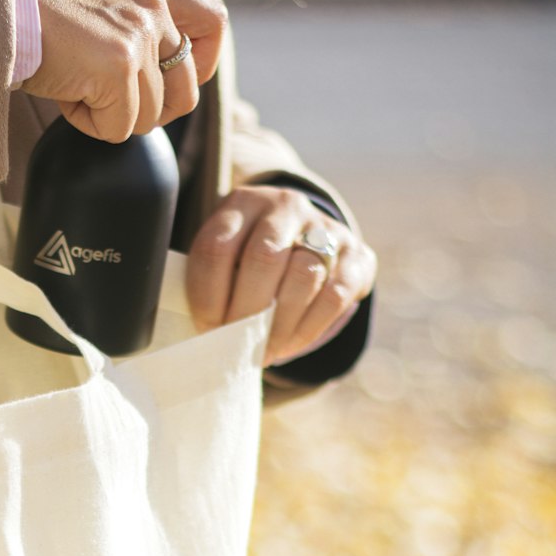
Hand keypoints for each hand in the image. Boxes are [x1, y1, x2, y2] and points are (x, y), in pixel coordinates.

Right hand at [21, 0, 225, 142]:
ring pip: (148, 118)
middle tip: (112, 103)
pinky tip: (66, 95)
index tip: (172, 82)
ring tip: (76, 86)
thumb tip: (154, 81)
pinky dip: (88, 124)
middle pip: (186, 92)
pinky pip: (118, 129)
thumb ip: (135, 26)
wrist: (0, 2)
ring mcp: (139, 37)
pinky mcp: (119, 67)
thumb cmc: (35, 8)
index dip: (202, 66)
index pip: (213, 24)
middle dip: (152, 113)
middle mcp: (153, 8)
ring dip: (110, 117)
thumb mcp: (100, 1)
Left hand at [186, 185, 377, 364]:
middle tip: (234, 346)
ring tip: (262, 352)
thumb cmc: (248, 259)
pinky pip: (334, 297)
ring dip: (278, 326)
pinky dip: (308, 329)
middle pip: (263, 260)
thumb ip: (210, 281)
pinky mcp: (356, 254)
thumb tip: (200, 335)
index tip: (206, 328)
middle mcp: (285, 206)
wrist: (303, 240)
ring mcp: (325, 227)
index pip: (217, 248)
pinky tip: (288, 345)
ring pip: (303, 278)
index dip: (207, 296)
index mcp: (242, 203)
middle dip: (245, 313)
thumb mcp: (224, 257)